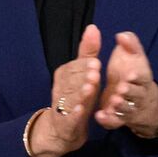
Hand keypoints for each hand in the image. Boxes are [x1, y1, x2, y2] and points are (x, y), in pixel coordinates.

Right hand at [31, 25, 102, 156]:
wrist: (63, 128)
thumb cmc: (76, 95)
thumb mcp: (82, 73)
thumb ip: (87, 52)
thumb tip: (93, 27)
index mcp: (64, 75)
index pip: (73, 67)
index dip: (84, 65)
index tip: (96, 61)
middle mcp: (61, 88)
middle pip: (72, 81)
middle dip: (83, 76)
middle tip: (96, 71)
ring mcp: (61, 106)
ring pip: (71, 98)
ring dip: (80, 93)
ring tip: (91, 88)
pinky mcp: (65, 122)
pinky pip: (68, 117)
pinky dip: (74, 114)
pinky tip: (81, 111)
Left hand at [94, 32, 157, 137]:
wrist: (138, 100)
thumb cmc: (131, 74)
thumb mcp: (133, 58)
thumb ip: (130, 45)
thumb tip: (122, 35)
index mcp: (142, 78)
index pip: (143, 77)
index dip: (137, 77)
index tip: (130, 74)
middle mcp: (137, 95)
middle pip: (136, 95)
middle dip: (129, 92)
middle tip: (121, 88)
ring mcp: (128, 108)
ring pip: (126, 110)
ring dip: (120, 106)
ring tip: (113, 101)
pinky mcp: (118, 119)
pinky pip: (115, 122)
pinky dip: (108, 120)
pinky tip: (99, 116)